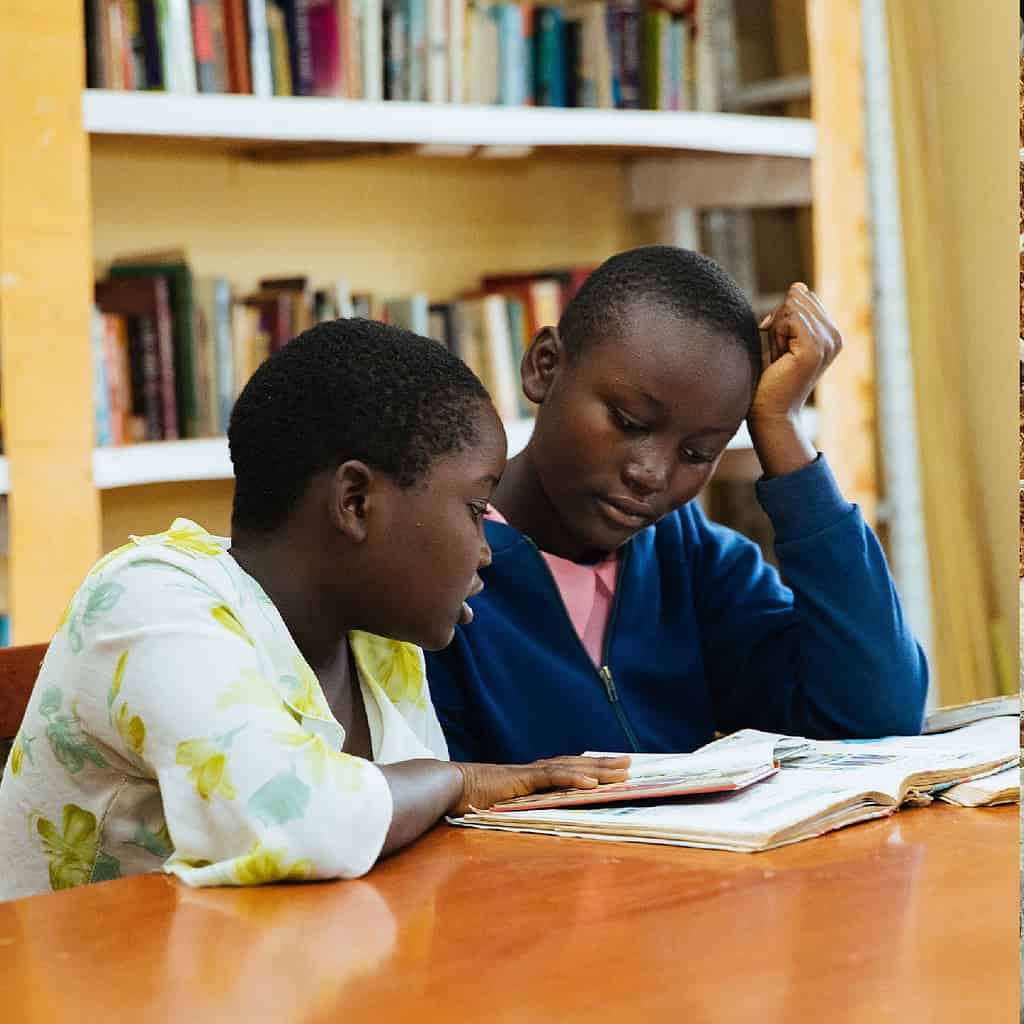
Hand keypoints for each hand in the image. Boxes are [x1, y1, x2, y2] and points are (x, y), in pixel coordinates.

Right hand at [451, 755, 630, 814]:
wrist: (449, 788)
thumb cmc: (471, 800)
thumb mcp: (504, 808)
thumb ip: (522, 811)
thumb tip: (538, 823)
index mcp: (533, 778)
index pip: (569, 770)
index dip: (591, 769)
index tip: (613, 770)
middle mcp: (535, 772)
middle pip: (577, 766)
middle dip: (604, 766)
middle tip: (631, 765)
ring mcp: (530, 774)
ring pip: (571, 769)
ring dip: (598, 771)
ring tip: (621, 773)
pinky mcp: (522, 780)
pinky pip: (553, 778)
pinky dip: (574, 780)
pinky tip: (592, 785)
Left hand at [748, 283, 841, 476]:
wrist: (770, 412)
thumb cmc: (770, 378)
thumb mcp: (782, 338)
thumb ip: (790, 312)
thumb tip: (798, 285)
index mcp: (831, 332)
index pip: (803, 295)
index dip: (782, 314)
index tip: (780, 343)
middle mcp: (836, 335)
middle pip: (798, 296)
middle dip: (779, 320)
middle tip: (779, 351)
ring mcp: (828, 342)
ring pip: (792, 306)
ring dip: (776, 329)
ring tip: (780, 356)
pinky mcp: (815, 349)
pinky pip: (788, 318)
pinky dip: (776, 334)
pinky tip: (780, 357)